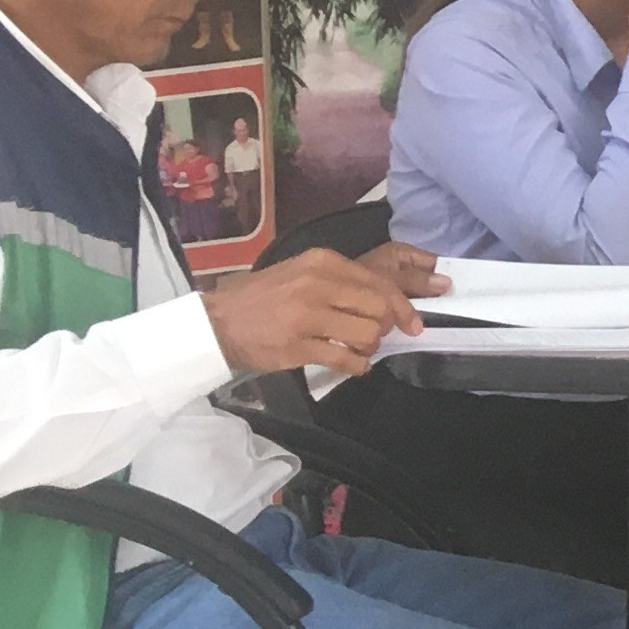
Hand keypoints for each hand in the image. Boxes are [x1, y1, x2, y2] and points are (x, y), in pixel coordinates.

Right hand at [206, 245, 435, 381]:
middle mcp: (317, 284)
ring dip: (369, 346)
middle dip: (385, 327)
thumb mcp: (300, 274)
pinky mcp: (299, 346)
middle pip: (379, 308)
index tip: (412, 323)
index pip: (379, 283)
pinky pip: (346, 359)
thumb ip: (340, 282)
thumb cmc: (260, 298)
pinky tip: (355, 366)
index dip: (403, 306)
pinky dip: (358, 366)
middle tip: (376, 336)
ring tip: (358, 349)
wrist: (215, 322)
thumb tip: (385, 299)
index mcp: (321, 262)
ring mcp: (307, 316)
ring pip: (366, 334)